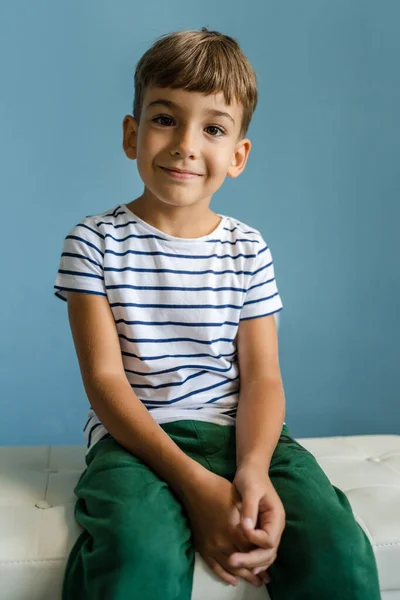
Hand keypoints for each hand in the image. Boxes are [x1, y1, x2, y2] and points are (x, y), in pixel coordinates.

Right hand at [181, 470, 269, 586]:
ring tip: (254, 582)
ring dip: (243, 576)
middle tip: (265, 580)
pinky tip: (233, 580)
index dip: (262, 559)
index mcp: (235, 530)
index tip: (270, 567)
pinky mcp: (202, 547)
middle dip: (255, 572)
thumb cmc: (220, 489)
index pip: (252, 551)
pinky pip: (214, 566)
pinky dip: (224, 575)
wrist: (195, 487)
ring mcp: (212, 546)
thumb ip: (251, 520)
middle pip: (243, 562)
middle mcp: (223, 542)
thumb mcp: (240, 502)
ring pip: (230, 568)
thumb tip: (261, 535)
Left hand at [228, 465, 285, 577]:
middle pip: (268, 553)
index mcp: (276, 517)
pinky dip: (251, 559)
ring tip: (234, 565)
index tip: (239, 531)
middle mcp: (275, 527)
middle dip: (251, 560)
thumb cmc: (251, 478)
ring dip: (251, 563)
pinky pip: (259, 551)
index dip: (254, 540)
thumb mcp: (250, 490)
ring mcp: (269, 531)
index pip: (269, 540)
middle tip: (232, 561)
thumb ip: (249, 509)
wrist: (251, 471)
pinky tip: (238, 562)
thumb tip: (246, 528)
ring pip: (265, 556)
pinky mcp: (260, 531)